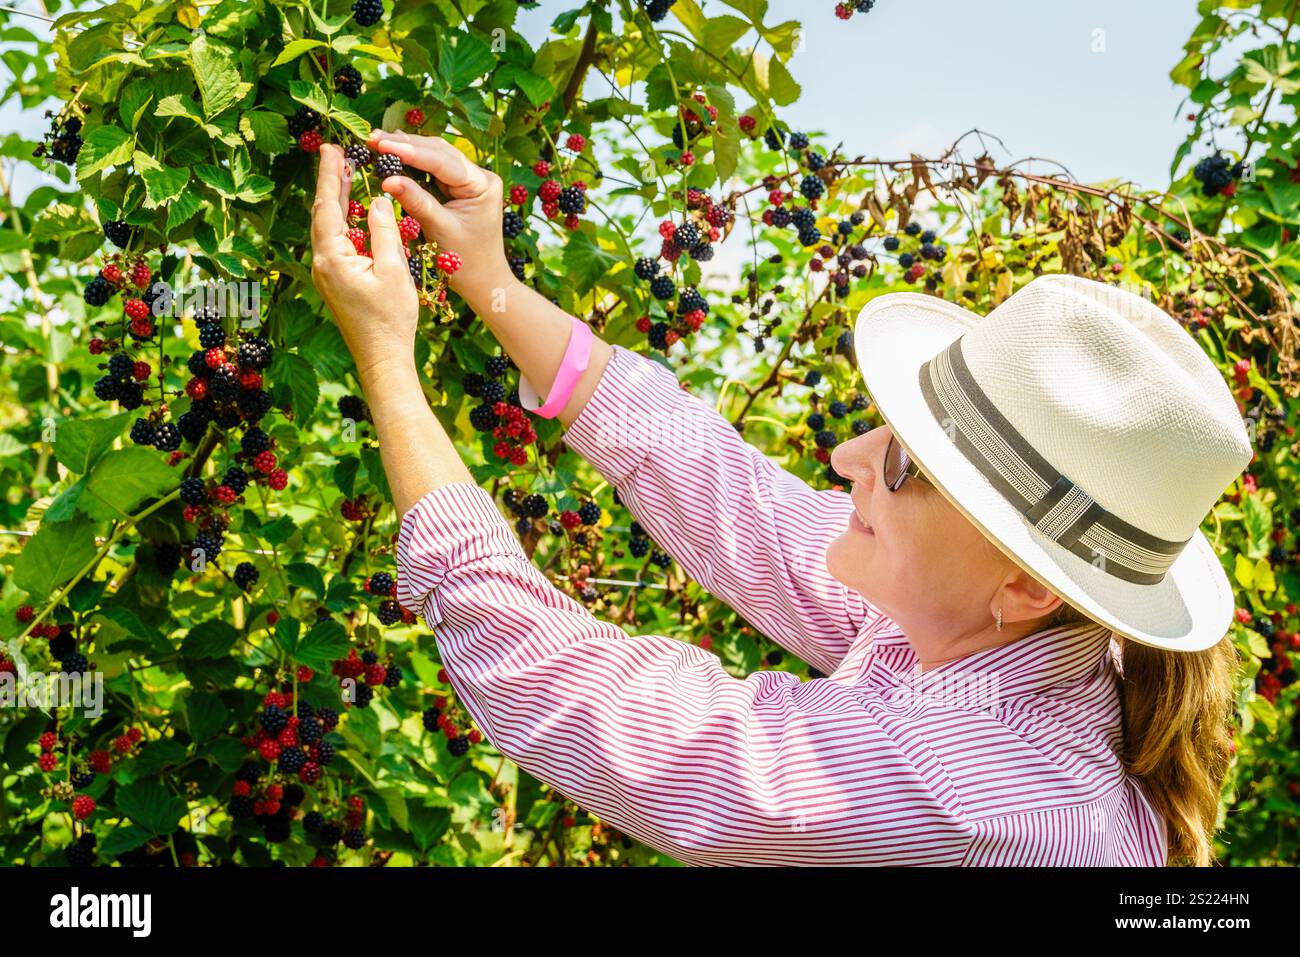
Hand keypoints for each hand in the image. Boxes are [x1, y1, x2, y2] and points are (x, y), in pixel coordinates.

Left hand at [310, 143, 418, 380]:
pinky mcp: (336, 280)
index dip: (330, 176)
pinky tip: (354, 210)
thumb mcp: (393, 270)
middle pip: (324, 213)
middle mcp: (323, 263)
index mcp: (332, 257)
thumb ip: (385, 231)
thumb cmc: (391, 319)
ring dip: (338, 199)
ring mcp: (327, 273)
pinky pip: (337, 241)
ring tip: (346, 173)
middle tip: (335, 152)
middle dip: (331, 182)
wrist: (383, 358)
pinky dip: (345, 220)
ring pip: (329, 226)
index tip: (331, 149)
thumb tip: (380, 200)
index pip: (328, 206)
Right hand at [366, 128, 512, 301]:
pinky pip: (434, 170)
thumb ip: (416, 201)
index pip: (442, 161)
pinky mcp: (460, 188)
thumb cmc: (466, 261)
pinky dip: (413, 163)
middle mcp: (480, 177)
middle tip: (373, 139)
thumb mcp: (439, 229)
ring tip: (378, 143)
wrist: (483, 281)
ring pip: (436, 157)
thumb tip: (387, 179)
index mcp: (482, 185)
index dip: (411, 151)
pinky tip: (393, 153)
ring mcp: (471, 180)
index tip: (382, 144)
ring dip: (408, 150)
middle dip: (406, 145)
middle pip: (439, 152)